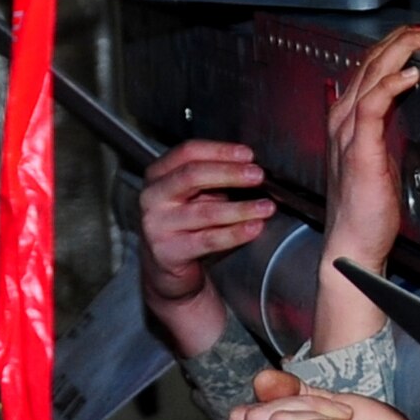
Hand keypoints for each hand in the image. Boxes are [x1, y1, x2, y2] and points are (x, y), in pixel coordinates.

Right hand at [138, 140, 275, 355]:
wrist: (167, 269)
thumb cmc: (187, 225)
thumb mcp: (196, 195)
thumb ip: (216, 180)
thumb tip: (252, 169)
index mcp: (159, 174)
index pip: (188, 152)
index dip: (220, 150)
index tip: (248, 154)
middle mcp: (153, 196)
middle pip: (192, 175)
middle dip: (230, 173)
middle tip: (258, 176)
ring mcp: (157, 225)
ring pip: (206, 211)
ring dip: (241, 208)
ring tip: (266, 207)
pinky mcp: (168, 252)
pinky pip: (208, 240)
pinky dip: (235, 233)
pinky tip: (254, 228)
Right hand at [315, 25, 419, 350]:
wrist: (352, 243)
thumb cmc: (367, 208)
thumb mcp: (381, 155)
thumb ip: (388, 127)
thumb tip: (408, 102)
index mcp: (347, 118)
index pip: (370, 66)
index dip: (397, 45)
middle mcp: (342, 118)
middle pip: (371, 61)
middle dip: (405, 38)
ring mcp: (347, 132)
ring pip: (371, 74)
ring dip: (402, 51)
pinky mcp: (359, 149)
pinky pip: (372, 105)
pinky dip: (392, 85)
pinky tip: (412, 75)